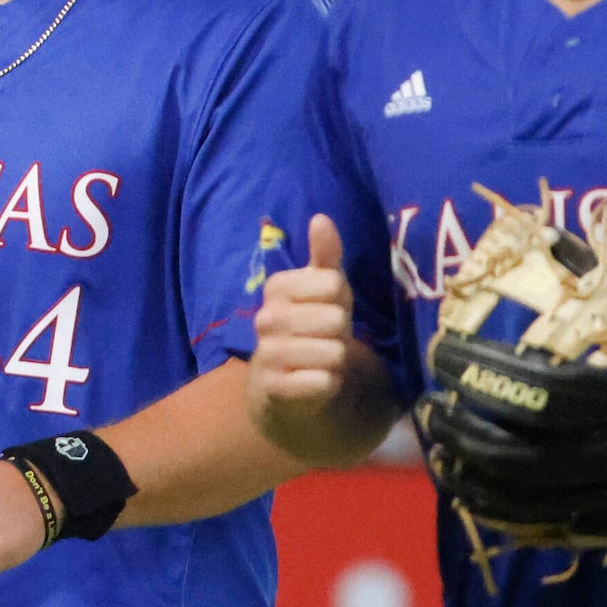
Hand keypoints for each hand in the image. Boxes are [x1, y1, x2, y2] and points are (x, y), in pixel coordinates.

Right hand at [248, 215, 354, 453]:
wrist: (283, 382)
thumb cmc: (310, 325)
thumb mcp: (322, 288)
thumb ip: (324, 255)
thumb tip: (320, 218)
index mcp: (276, 288)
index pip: (333, 283)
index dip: (341, 300)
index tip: (326, 308)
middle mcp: (266, 318)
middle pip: (335, 318)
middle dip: (340, 332)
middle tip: (325, 338)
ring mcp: (267, 353)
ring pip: (332, 352)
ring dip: (336, 360)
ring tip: (321, 360)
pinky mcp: (273, 388)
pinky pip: (322, 382)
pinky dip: (328, 384)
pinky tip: (315, 382)